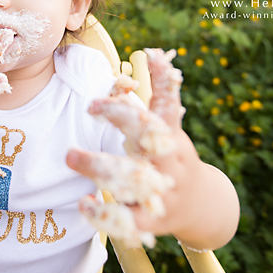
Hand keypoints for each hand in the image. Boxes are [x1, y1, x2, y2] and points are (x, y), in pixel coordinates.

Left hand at [68, 49, 237, 248]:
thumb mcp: (170, 127)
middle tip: (90, 106)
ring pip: (134, 179)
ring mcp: (163, 192)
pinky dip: (104, 213)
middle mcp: (171, 162)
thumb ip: (160, 96)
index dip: (146, 91)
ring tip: (70, 155)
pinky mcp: (153, 220)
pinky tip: (84, 204)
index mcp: (173, 137)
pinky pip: (128, 219)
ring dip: (101, 167)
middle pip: (149, 138)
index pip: (163, 108)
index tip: (113, 82)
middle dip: (121, 119)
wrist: (201, 205)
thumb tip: (152, 52)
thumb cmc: (173, 156)